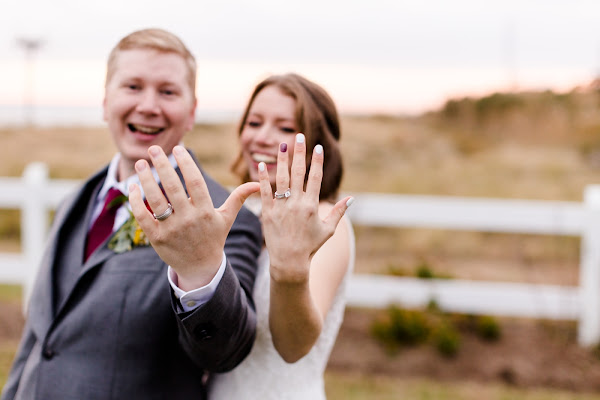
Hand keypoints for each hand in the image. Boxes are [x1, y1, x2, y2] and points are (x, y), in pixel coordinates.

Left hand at [129, 145, 259, 289]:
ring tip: (140, 164)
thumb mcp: (227, 217)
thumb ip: (239, 197)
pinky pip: (143, 217)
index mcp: (205, 211)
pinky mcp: (157, 238)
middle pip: (173, 188)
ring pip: (155, 200)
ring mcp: (171, 229)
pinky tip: (133, 187)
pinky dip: (136, 202)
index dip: (186, 163)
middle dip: (162, 166)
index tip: (178, 148)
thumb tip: (257, 183)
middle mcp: (188, 219)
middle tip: (154, 149)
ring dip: (146, 180)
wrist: (200, 267)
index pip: (195, 182)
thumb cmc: (213, 237)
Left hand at [257, 133, 352, 282]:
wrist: (289, 262)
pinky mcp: (267, 212)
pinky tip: (262, 164)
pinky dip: (263, 177)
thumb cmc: (310, 246)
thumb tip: (352, 198)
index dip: (317, 161)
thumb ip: (338, 212)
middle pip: (298, 172)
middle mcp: (297, 204)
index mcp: (312, 206)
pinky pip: (264, 191)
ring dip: (282, 159)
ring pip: (281, 178)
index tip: (318, 147)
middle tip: (299, 136)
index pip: (315, 178)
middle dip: (299, 153)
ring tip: (282, 144)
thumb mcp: (328, 230)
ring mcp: (281, 207)